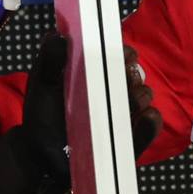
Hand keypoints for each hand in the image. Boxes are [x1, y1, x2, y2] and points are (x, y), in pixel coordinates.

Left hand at [22, 30, 160, 154]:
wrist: (43, 158)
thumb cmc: (43, 117)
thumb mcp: (42, 87)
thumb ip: (49, 62)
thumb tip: (59, 35)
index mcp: (94, 73)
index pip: (116, 54)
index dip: (121, 51)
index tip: (119, 53)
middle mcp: (112, 90)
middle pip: (134, 73)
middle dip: (132, 73)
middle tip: (125, 77)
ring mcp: (122, 114)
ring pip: (144, 96)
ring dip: (140, 96)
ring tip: (128, 102)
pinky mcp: (130, 139)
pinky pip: (150, 127)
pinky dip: (150, 121)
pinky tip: (144, 117)